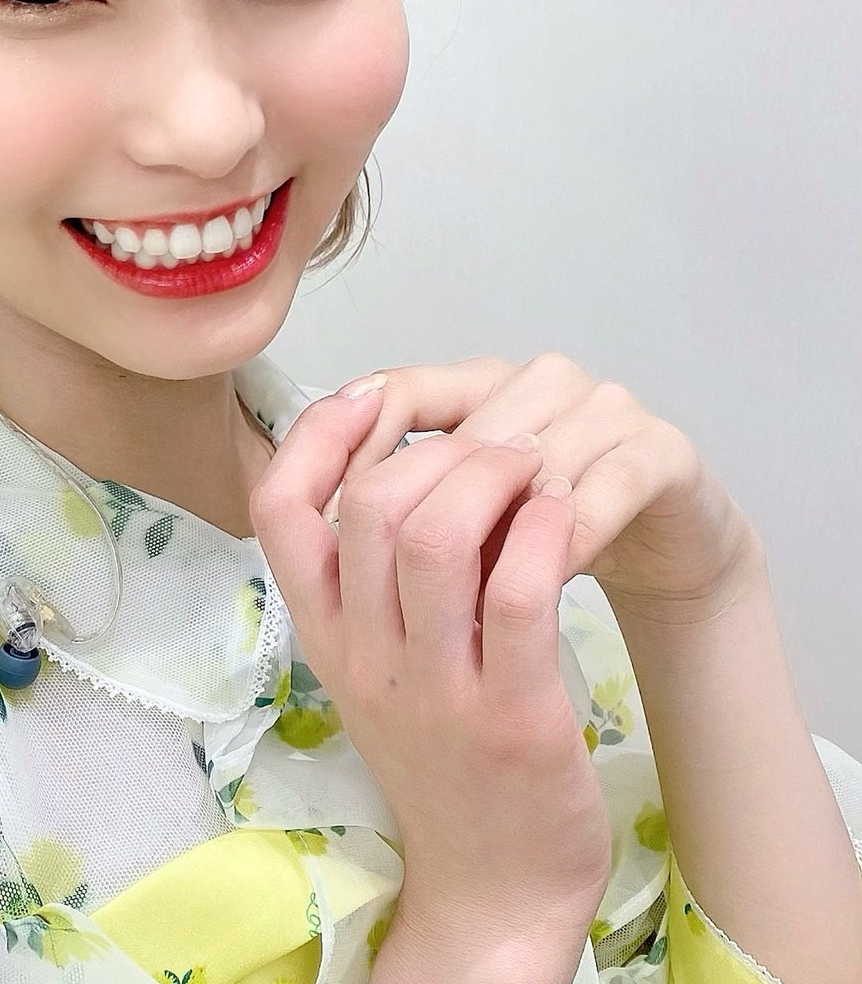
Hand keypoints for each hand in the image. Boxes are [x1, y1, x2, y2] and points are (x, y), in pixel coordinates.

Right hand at [249, 384, 612, 945]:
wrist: (493, 897)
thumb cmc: (443, 769)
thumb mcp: (375, 675)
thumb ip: (368, 587)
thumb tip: (390, 469)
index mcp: (326, 639)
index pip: (279, 510)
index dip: (320, 434)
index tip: (378, 397)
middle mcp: (365, 658)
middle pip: (364, 505)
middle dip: (429, 442)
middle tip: (491, 426)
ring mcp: (435, 690)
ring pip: (435, 536)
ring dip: (491, 474)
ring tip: (534, 458)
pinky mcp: (513, 717)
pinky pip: (519, 595)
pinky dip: (542, 532)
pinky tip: (566, 511)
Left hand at [332, 352, 758, 614]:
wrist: (663, 558)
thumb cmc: (543, 541)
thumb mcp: (458, 534)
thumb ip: (397, 514)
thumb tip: (319, 530)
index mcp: (471, 389)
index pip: (390, 395)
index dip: (351, 451)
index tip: (335, 529)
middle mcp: (533, 380)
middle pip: (458, 434)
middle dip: (428, 517)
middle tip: (404, 593)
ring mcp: (602, 406)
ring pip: (528, 454)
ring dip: (497, 529)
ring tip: (469, 602)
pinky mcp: (661, 448)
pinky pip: (605, 486)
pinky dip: (570, 534)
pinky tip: (546, 580)